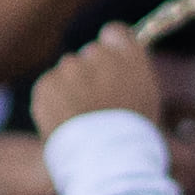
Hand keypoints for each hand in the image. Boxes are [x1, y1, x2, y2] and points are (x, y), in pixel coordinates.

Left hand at [36, 23, 158, 139]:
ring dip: (71, 88)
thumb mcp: (146, 99)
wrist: (106, 161)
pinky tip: (66, 122)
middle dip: (91, 73)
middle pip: (90, 54)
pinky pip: (49, 86)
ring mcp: (71, 68)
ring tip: (81, 119)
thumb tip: (116, 64)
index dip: (111, 47)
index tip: (110, 64)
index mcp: (130, 57)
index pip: (114, 33)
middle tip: (97, 103)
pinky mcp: (48, 84)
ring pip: (68, 72)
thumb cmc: (133, 136)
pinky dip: (54, 101)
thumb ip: (131, 72)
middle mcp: (100, 55)